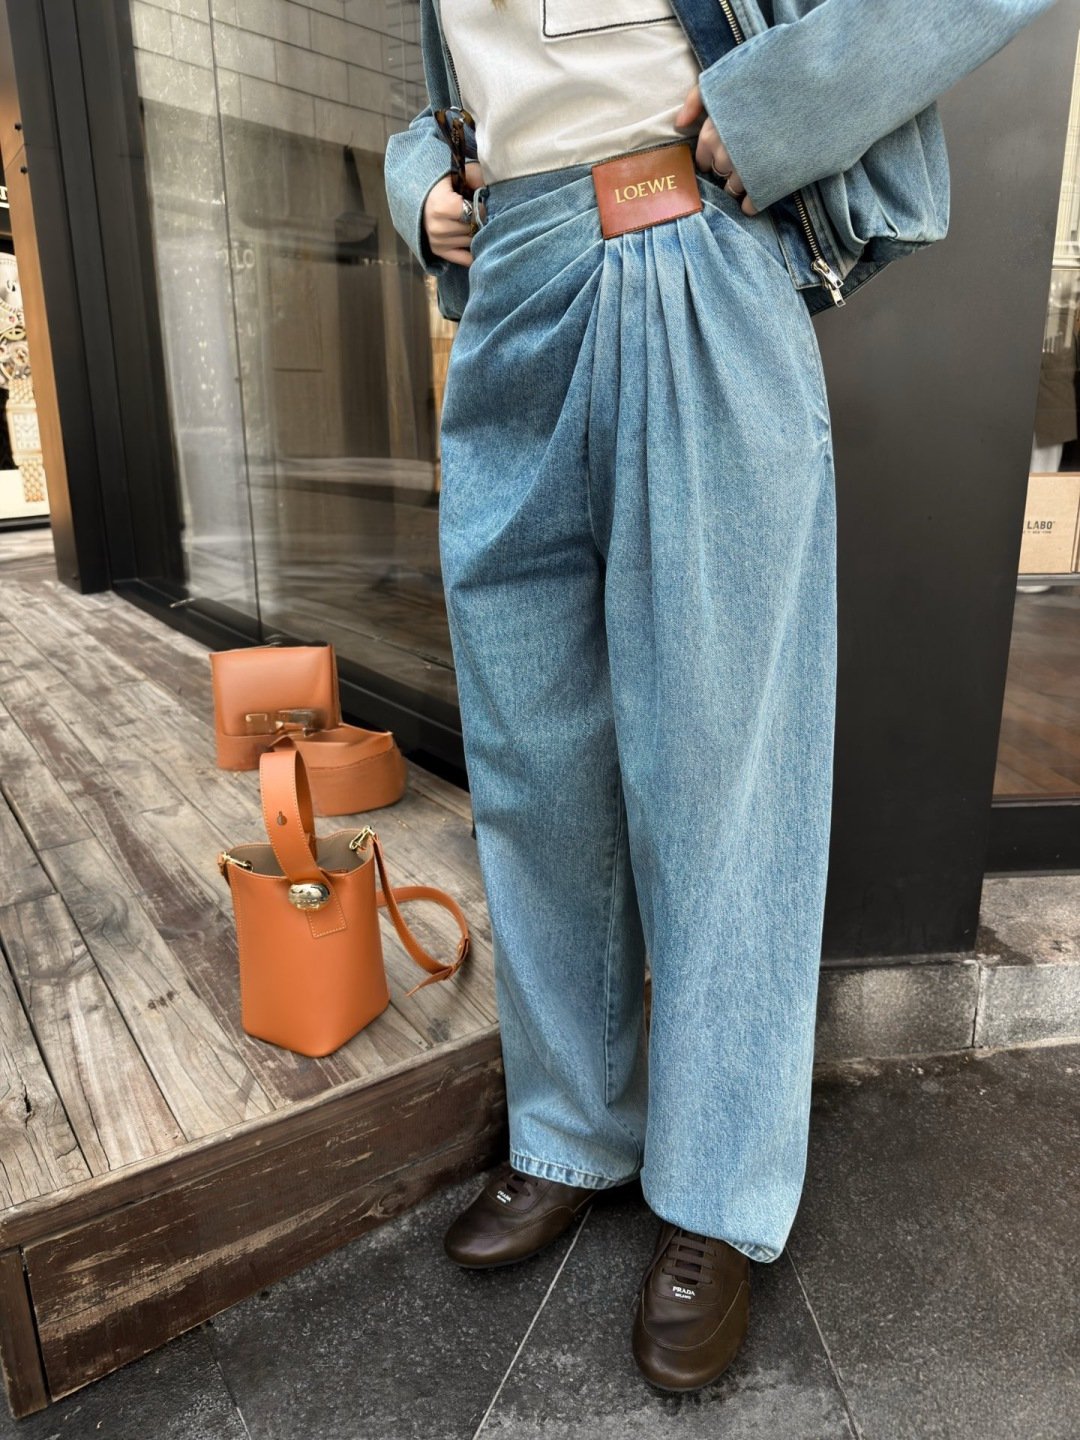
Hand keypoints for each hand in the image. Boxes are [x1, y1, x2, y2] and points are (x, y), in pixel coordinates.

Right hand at [423, 162, 485, 266]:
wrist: (417, 194)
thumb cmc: (440, 182)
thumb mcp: (456, 172)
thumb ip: (474, 176)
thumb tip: (486, 191)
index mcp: (441, 207)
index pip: (475, 213)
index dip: (481, 206)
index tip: (477, 200)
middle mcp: (437, 228)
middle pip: (474, 229)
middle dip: (478, 220)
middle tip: (472, 211)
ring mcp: (437, 242)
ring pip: (471, 241)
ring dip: (474, 233)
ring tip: (466, 221)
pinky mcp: (438, 252)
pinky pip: (465, 259)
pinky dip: (472, 252)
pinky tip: (472, 242)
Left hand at [675, 85, 757, 215]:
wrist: (801, 93)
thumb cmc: (760, 83)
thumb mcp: (723, 80)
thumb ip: (695, 99)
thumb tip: (679, 124)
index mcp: (711, 136)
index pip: (703, 160)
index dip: (713, 156)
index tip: (725, 150)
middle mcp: (724, 157)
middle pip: (719, 174)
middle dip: (728, 167)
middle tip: (744, 155)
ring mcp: (745, 173)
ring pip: (734, 189)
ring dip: (742, 183)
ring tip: (755, 168)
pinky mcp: (765, 184)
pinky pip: (751, 204)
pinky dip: (753, 202)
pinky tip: (760, 191)